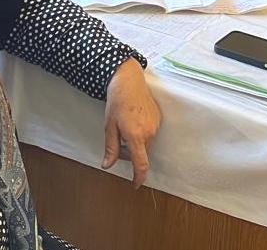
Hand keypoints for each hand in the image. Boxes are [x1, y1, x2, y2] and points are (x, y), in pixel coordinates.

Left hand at [103, 59, 161, 188]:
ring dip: (135, 144)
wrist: (129, 81)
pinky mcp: (158, 119)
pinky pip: (150, 134)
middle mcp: (149, 133)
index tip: (136, 185)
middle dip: (130, 155)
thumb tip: (107, 165)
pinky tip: (133, 121)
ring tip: (124, 127)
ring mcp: (156, 125)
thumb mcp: (109, 126)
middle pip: (141, 154)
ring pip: (146, 144)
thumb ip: (111, 148)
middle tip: (118, 142)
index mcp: (136, 136)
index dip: (139, 177)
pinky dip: (141, 134)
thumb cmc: (117, 102)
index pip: (141, 164)